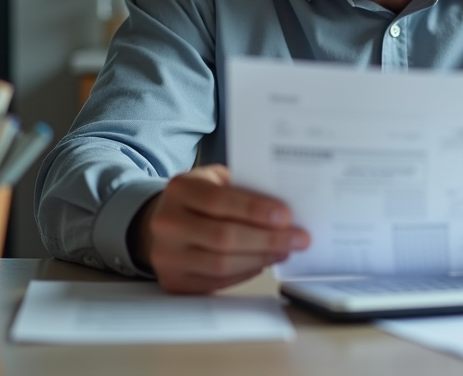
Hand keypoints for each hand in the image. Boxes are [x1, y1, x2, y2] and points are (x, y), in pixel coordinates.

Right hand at [133, 164, 309, 293]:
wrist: (164, 222)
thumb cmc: (199, 199)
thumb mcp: (215, 180)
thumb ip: (243, 188)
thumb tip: (283, 211)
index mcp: (179, 190)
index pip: (219, 201)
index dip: (255, 210)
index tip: (286, 216)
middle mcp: (167, 223)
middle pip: (223, 237)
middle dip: (268, 239)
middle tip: (298, 238)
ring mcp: (167, 256)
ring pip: (222, 264)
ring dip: (261, 259)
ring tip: (284, 250)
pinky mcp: (174, 281)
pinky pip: (217, 282)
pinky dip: (246, 273)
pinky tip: (263, 262)